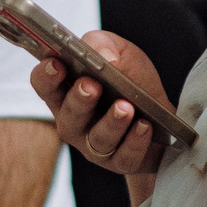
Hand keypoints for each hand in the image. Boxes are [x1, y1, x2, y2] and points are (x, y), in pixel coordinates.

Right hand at [30, 32, 171, 175]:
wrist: (163, 115)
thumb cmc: (132, 81)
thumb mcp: (121, 52)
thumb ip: (104, 44)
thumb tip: (105, 57)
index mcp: (65, 90)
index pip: (43, 84)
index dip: (46, 75)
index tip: (57, 64)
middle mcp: (74, 120)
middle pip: (68, 114)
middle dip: (79, 99)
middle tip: (91, 85)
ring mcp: (94, 145)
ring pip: (96, 139)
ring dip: (111, 122)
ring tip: (126, 107)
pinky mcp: (120, 162)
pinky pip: (124, 156)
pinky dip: (135, 141)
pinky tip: (145, 126)